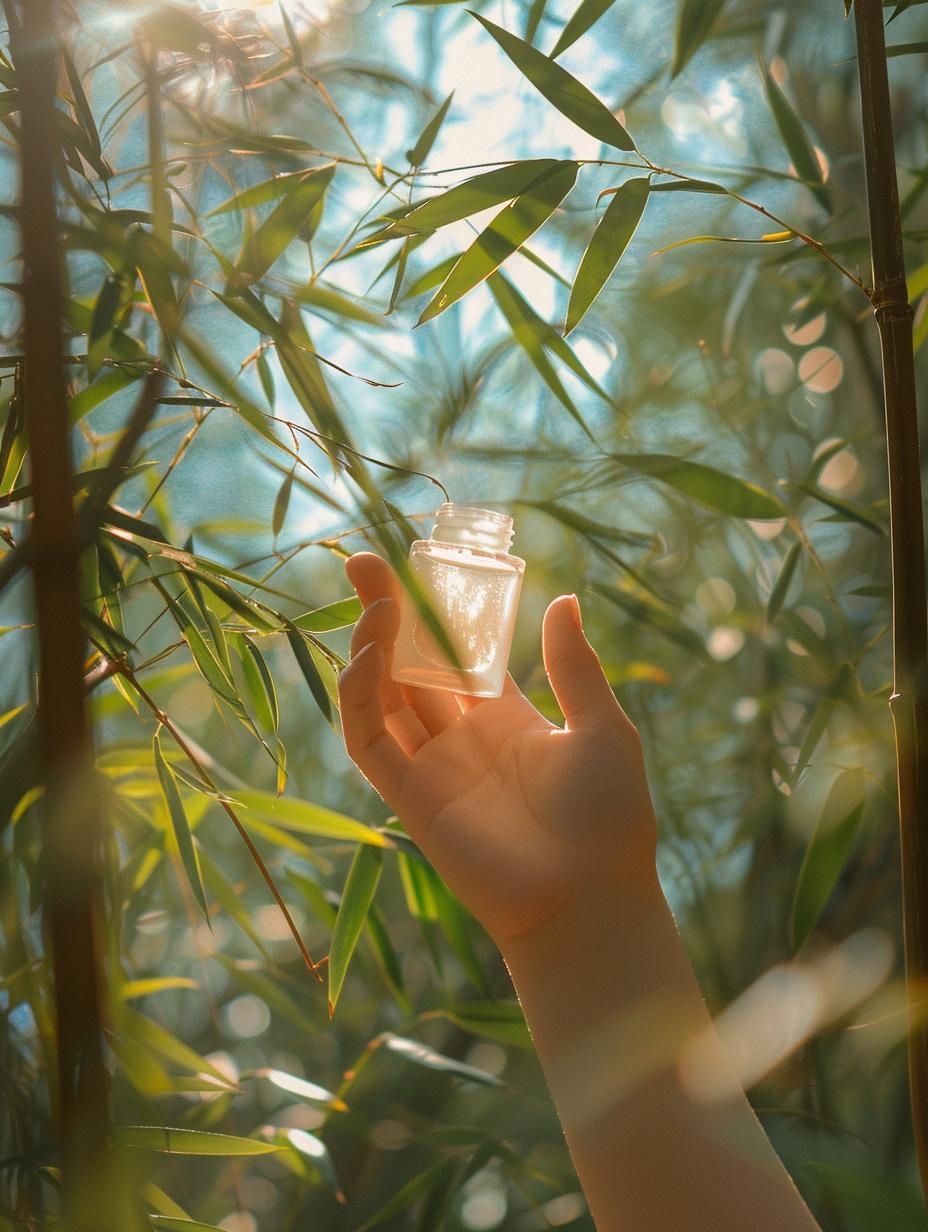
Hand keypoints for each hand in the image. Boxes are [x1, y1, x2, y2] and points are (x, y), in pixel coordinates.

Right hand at [338, 553, 657, 944]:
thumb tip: (564, 598)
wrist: (591, 896)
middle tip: (365, 562)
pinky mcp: (411, 799)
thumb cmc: (609, 816)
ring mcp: (432, 767)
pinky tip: (368, 659)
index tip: (414, 565)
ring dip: (369, 649)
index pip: (456, 652)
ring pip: (381, 697)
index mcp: (505, 716)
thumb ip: (574, 666)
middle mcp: (461, 737)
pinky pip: (370, 743)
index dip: (433, 610)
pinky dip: (358, 701)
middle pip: (409, 665)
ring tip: (373, 603)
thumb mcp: (602, 727)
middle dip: (385, 615)